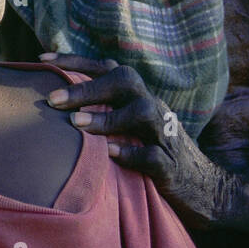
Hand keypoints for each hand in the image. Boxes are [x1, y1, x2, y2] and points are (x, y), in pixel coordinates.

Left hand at [41, 53, 238, 228]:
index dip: (76, 60)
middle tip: (52, 100)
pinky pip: (154, 155)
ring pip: (142, 111)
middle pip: (126, 81)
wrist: (206, 190)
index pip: (108, 69)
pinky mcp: (171, 166)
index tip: (42, 58)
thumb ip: (106, 112)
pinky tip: (110, 155)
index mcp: (139, 98)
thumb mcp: (132, 130)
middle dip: (88, 87)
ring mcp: (165, 136)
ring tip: (76, 124)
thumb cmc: (155, 156)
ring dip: (108, 116)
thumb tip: (58, 103)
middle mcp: (153, 109)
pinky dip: (132, 154)